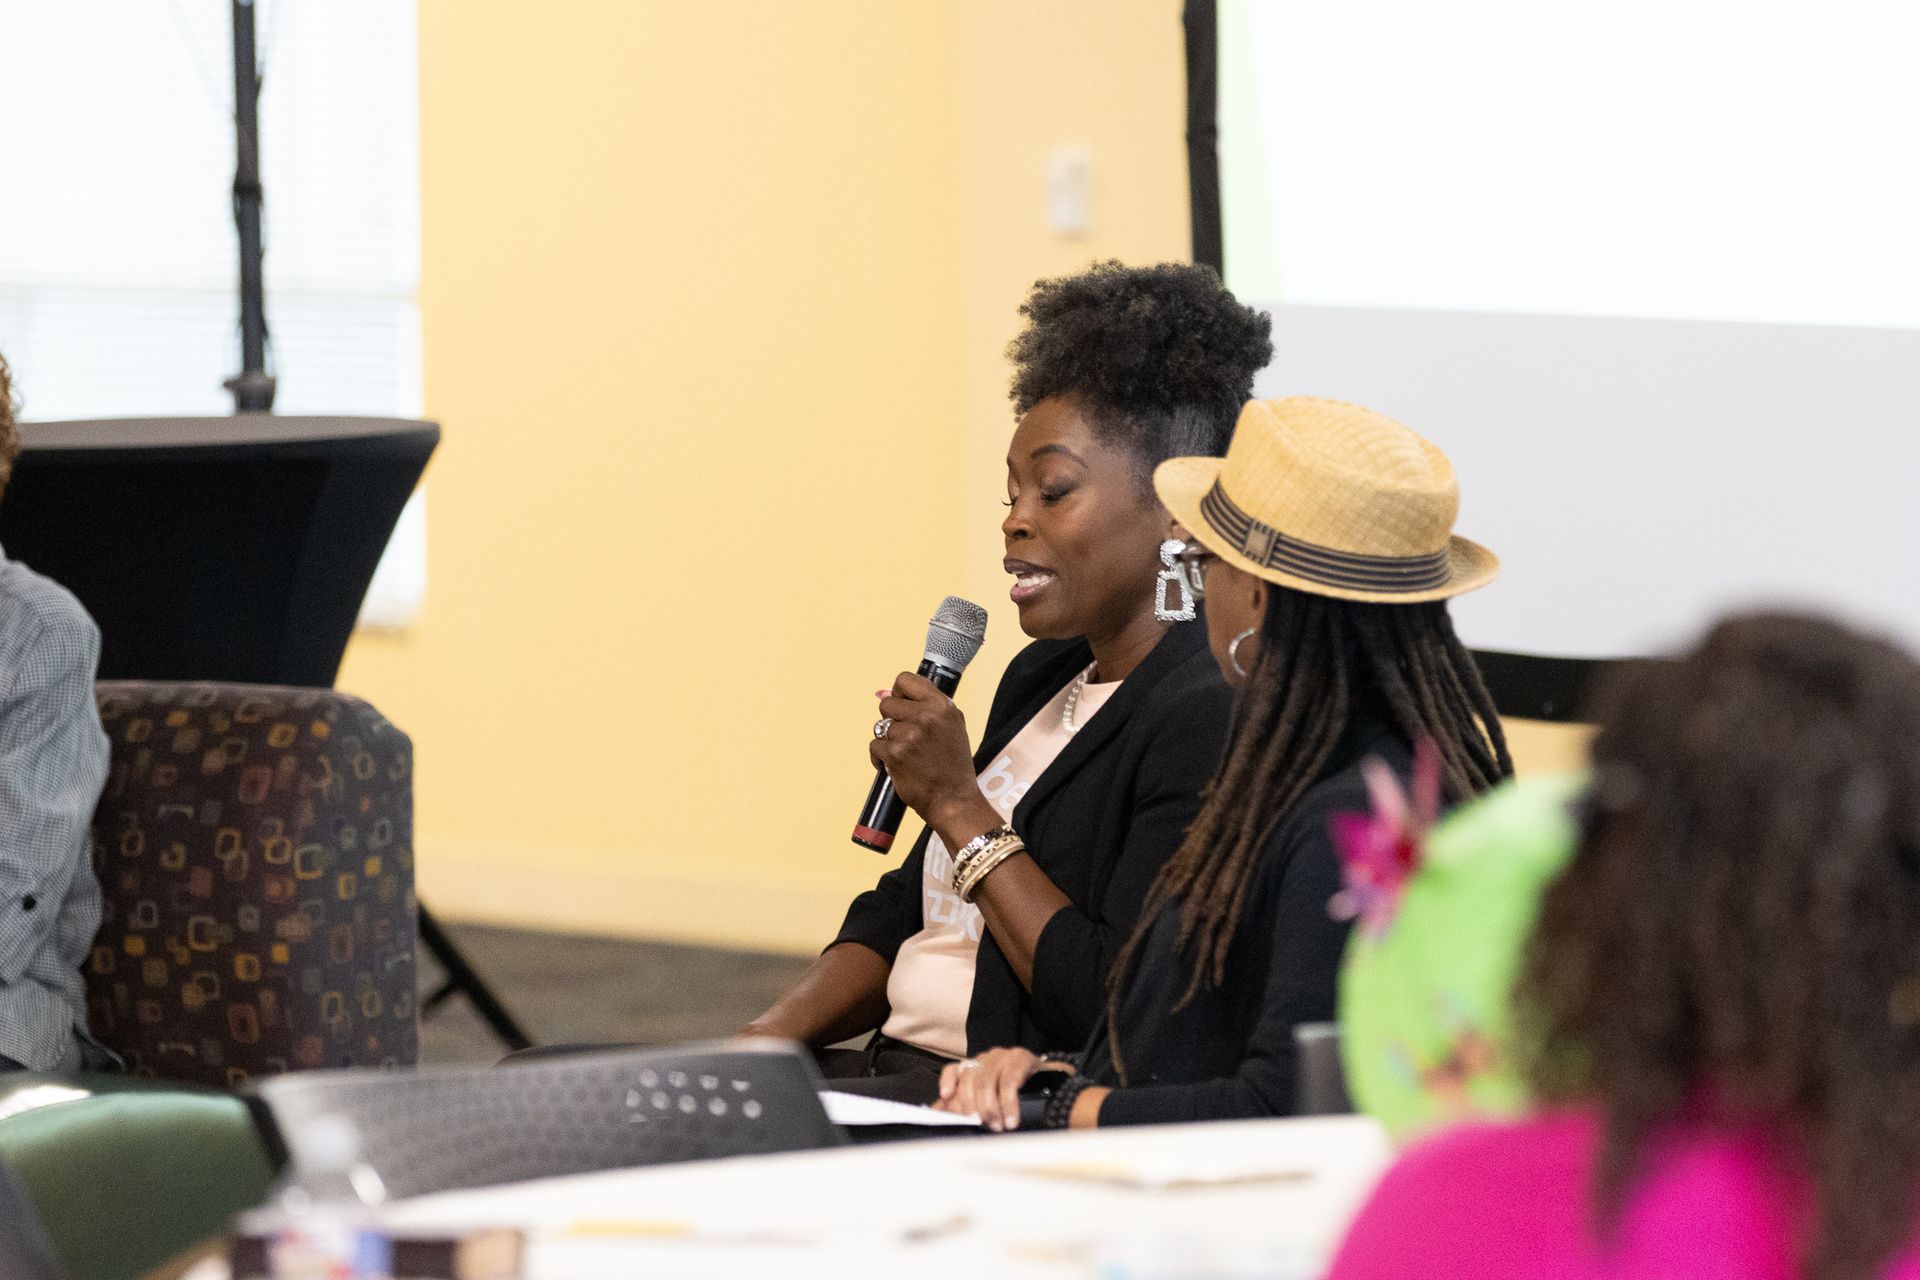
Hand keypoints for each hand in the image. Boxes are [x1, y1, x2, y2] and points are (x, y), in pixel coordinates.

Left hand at [869, 673, 990, 835]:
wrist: (953, 799)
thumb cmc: (953, 765)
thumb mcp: (952, 725)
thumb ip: (925, 705)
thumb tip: (883, 693)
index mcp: (942, 705)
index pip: (904, 680)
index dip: (899, 693)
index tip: (903, 707)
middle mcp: (926, 716)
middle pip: (887, 704)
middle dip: (893, 721)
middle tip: (909, 738)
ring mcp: (909, 735)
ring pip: (880, 727)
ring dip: (888, 742)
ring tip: (907, 755)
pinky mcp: (895, 754)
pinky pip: (874, 746)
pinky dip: (881, 758)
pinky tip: (897, 766)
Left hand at [932, 1047, 1043, 1130]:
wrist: (1055, 1087)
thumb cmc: (1018, 1098)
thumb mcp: (990, 1102)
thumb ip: (965, 1107)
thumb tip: (940, 1115)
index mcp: (976, 1067)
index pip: (954, 1070)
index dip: (948, 1082)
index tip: (946, 1096)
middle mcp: (987, 1058)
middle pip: (969, 1079)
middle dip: (974, 1106)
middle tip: (983, 1126)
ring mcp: (1003, 1056)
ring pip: (986, 1081)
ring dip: (991, 1109)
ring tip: (999, 1127)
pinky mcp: (1021, 1058)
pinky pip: (1008, 1082)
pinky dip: (1009, 1104)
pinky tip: (1012, 1120)